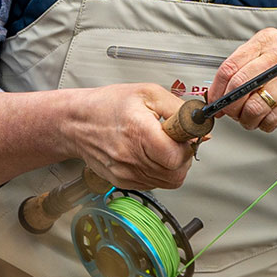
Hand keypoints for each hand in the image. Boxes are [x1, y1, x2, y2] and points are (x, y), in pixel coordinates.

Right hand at [62, 83, 205, 192]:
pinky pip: (153, 184)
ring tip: (161, 146)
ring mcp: (125, 173)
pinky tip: (149, 154)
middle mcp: (131, 158)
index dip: (187, 146)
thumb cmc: (107, 105)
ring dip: (172, 166)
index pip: (176, 157)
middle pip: (176, 173)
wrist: (75, 122)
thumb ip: (180, 109)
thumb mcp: (148, 93)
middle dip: (183, 157)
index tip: (184, 136)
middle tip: (175, 142)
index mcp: (139, 133)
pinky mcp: (122, 181)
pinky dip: (158, 171)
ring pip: (168, 182)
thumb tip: (201, 128)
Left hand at [215, 27, 276, 133]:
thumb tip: (224, 89)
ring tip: (252, 120)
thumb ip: (254, 63)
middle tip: (231, 115)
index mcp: (269, 41)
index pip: (230, 67)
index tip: (215, 102)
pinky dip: (266, 125)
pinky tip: (270, 121)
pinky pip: (274, 118)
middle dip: (229, 108)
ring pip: (254, 107)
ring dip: (247, 120)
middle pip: (238, 88)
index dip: (217, 90)